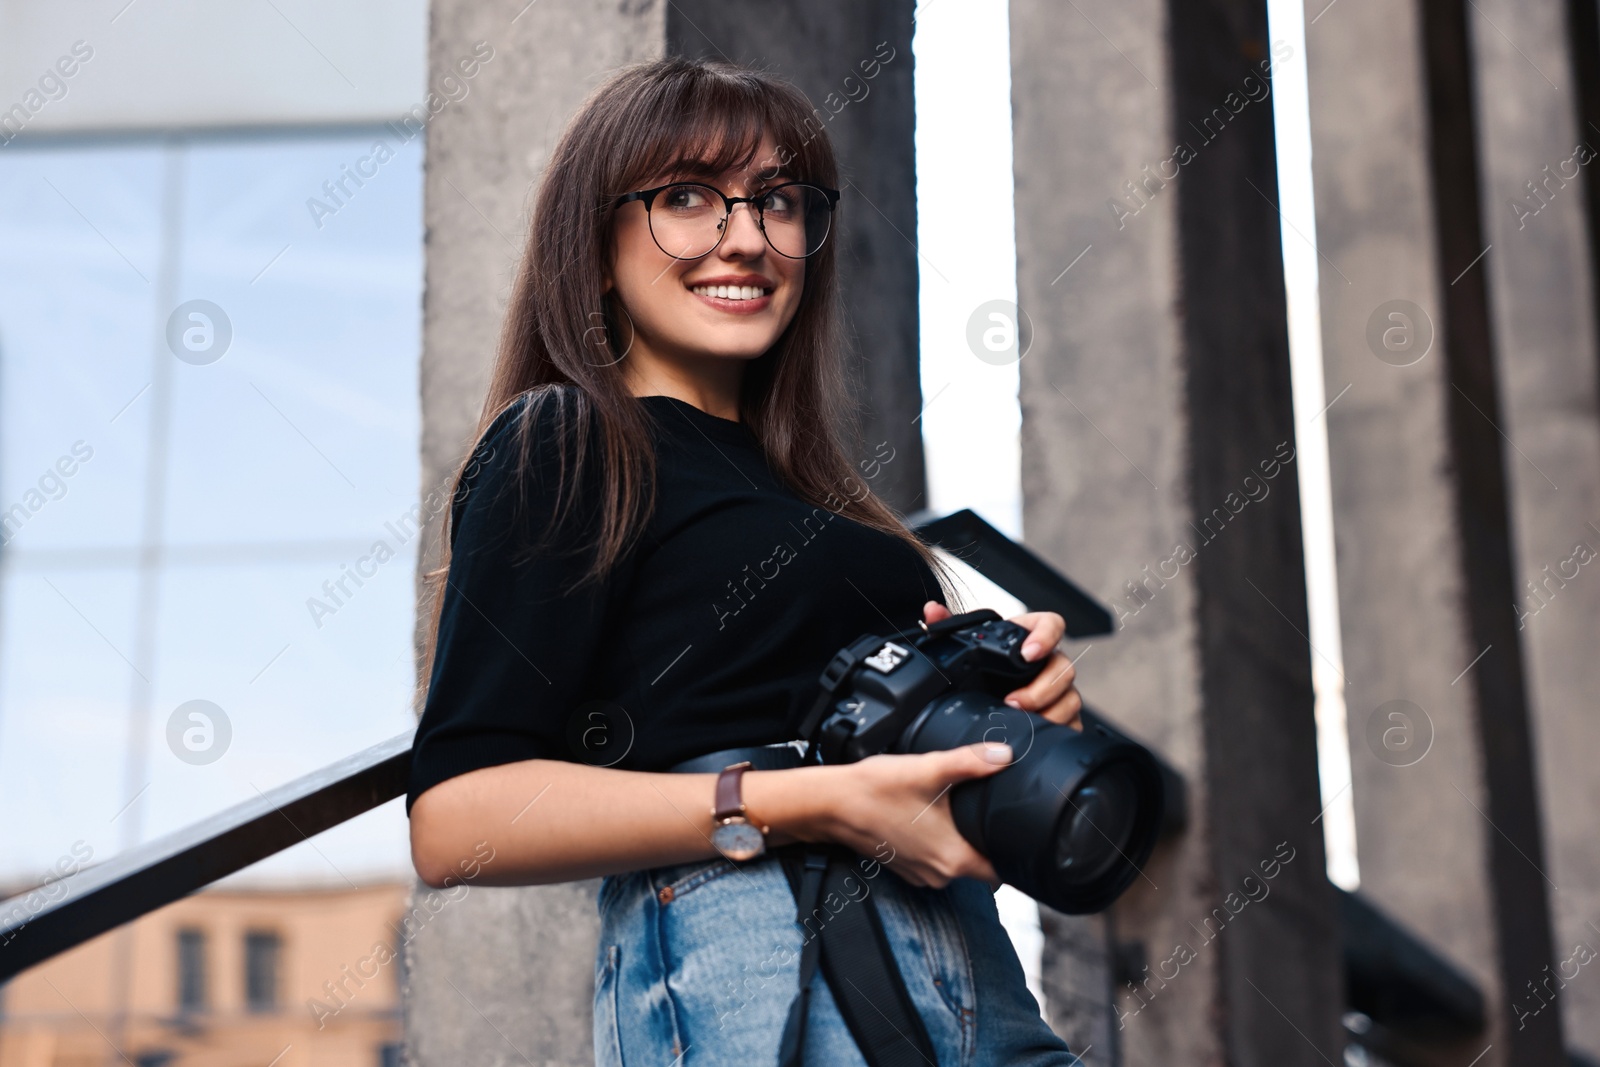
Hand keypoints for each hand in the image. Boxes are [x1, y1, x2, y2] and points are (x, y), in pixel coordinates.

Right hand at [819, 742, 1014, 888]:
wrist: (832, 803)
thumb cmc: (877, 791)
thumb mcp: (930, 769)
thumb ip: (972, 762)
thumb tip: (1005, 755)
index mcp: (954, 859)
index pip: (1002, 872)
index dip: (1014, 854)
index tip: (1018, 832)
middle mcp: (939, 874)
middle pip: (981, 866)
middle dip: (987, 841)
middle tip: (988, 811)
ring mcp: (920, 873)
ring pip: (956, 862)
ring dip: (961, 841)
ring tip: (959, 811)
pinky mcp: (905, 866)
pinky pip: (934, 859)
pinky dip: (939, 842)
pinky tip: (932, 817)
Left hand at [922, 601, 1082, 729]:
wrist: (987, 693)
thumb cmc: (983, 666)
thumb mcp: (966, 646)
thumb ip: (949, 625)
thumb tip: (932, 611)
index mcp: (1030, 637)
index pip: (1051, 625)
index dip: (1045, 637)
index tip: (1028, 653)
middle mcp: (1050, 662)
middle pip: (1063, 668)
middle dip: (1040, 688)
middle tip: (1013, 701)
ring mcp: (1060, 690)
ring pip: (1070, 698)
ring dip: (1048, 712)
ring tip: (1020, 721)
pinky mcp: (1063, 715)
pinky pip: (1073, 723)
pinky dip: (1057, 730)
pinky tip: (1035, 735)